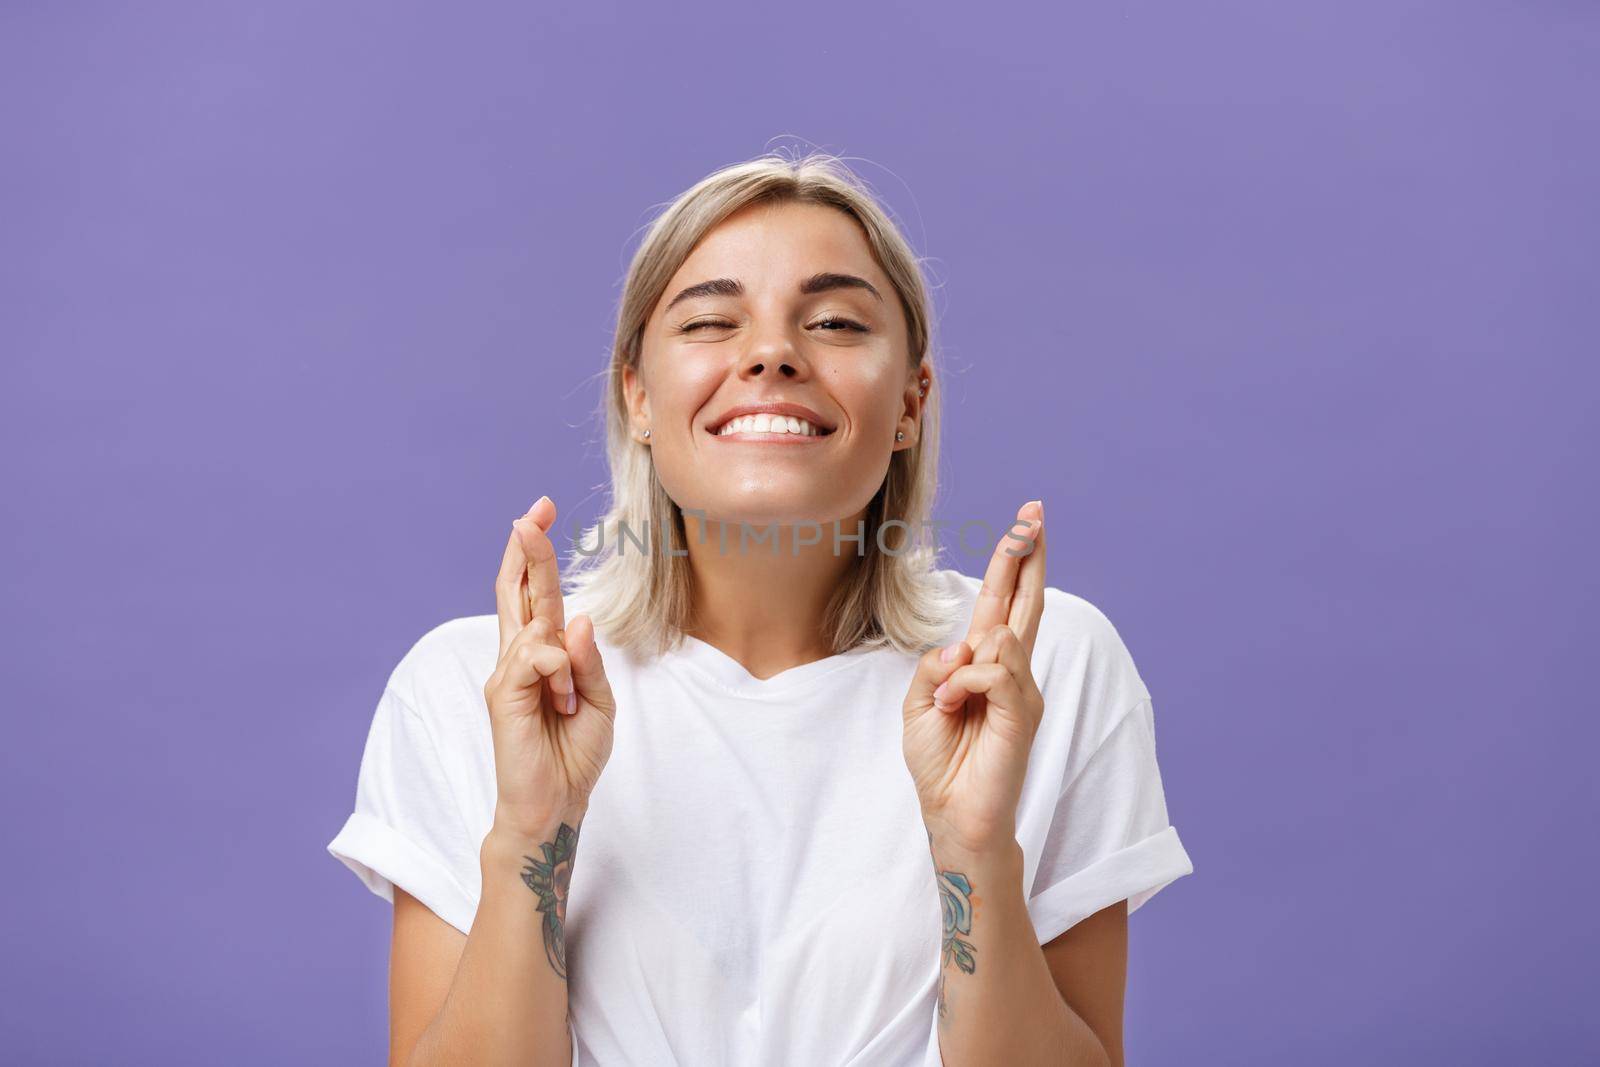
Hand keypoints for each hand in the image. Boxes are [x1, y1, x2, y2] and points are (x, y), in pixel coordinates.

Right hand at [483, 496, 617, 834]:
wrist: (554, 804)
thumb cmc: (574, 753)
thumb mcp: (598, 700)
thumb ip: (589, 660)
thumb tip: (579, 619)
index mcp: (542, 655)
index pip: (536, 594)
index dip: (537, 553)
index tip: (542, 511)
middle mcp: (518, 657)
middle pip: (518, 591)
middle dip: (527, 550)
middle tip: (533, 512)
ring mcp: (505, 674)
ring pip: (534, 627)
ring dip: (565, 659)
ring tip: (568, 704)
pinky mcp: (500, 695)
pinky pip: (533, 658)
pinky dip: (556, 672)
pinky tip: (559, 701)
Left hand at [902, 500, 1046, 855]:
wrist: (953, 814)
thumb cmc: (940, 764)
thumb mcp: (918, 705)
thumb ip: (936, 666)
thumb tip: (966, 644)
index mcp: (985, 666)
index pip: (1004, 603)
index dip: (1015, 562)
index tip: (1026, 522)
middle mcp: (1011, 672)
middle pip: (1024, 602)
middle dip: (1027, 555)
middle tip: (1034, 512)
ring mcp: (1022, 691)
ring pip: (1000, 638)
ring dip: (960, 668)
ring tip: (947, 706)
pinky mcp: (1023, 712)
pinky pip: (993, 671)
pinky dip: (963, 686)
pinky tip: (953, 710)